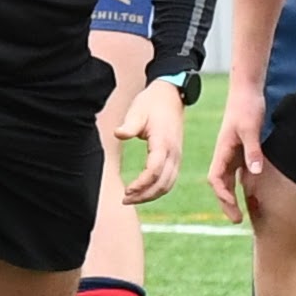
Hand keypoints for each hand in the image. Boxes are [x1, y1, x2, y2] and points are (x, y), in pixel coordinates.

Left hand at [113, 78, 186, 206]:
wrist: (170, 95)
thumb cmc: (151, 103)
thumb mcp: (138, 111)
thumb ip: (129, 125)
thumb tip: (119, 134)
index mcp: (164, 143)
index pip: (154, 171)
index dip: (141, 184)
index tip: (126, 190)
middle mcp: (174, 153)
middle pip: (163, 183)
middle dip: (145, 195)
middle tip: (125, 199)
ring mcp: (177, 156)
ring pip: (168, 184)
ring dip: (151, 195)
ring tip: (132, 198)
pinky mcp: (176, 157)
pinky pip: (169, 179)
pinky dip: (158, 189)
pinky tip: (144, 192)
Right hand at [206, 103, 264, 223]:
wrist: (247, 91)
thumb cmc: (246, 107)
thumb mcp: (250, 128)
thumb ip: (253, 150)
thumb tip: (254, 172)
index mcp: (222, 150)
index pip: (216, 179)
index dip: (223, 195)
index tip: (233, 206)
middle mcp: (225, 154)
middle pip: (222, 184)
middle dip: (227, 203)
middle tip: (237, 220)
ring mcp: (233, 152)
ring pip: (230, 180)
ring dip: (234, 196)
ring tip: (245, 213)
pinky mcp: (242, 149)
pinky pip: (240, 172)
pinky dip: (244, 185)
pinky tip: (253, 195)